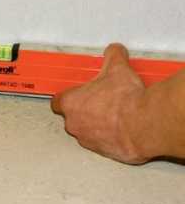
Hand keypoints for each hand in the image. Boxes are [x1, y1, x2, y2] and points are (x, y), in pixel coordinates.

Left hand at [51, 43, 150, 163]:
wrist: (144, 124)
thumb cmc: (125, 100)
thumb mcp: (117, 68)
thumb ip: (112, 56)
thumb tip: (114, 51)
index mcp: (70, 103)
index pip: (58, 101)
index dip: (68, 97)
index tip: (76, 94)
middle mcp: (75, 124)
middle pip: (72, 117)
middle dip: (85, 110)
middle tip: (101, 102)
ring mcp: (89, 140)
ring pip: (87, 132)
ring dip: (97, 125)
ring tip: (114, 115)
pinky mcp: (105, 152)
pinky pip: (103, 144)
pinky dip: (111, 138)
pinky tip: (123, 129)